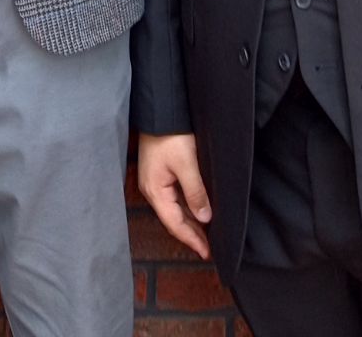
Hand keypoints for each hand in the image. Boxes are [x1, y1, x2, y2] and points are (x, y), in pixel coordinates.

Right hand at [137, 132, 211, 259]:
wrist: (161, 110)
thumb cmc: (170, 135)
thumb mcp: (186, 164)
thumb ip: (195, 192)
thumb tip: (204, 218)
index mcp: (155, 191)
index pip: (174, 224)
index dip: (191, 239)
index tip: (207, 252)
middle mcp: (152, 189)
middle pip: (173, 218)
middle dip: (191, 233)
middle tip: (210, 247)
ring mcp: (155, 180)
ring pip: (175, 208)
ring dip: (190, 221)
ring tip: (206, 233)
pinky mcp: (160, 171)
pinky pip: (174, 196)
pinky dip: (187, 206)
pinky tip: (197, 210)